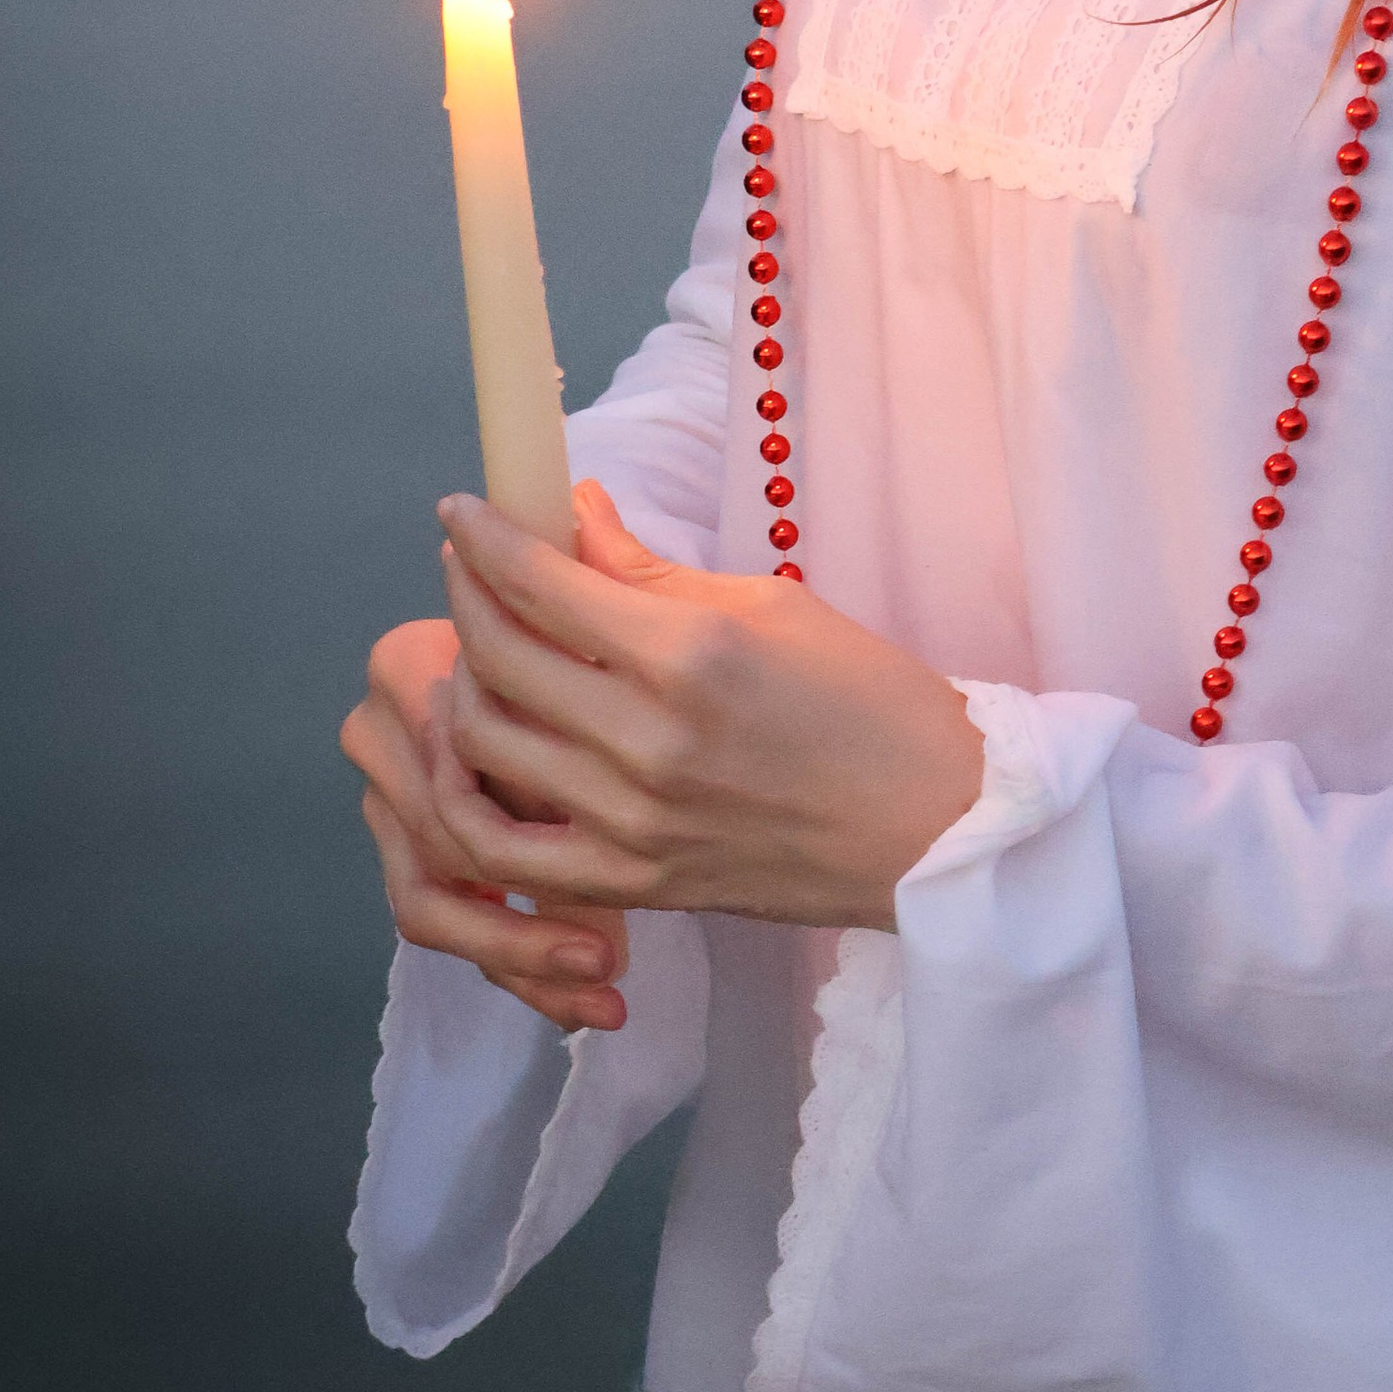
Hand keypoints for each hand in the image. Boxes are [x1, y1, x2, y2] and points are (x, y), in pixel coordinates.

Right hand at [340, 613, 631, 1032]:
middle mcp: (377, 732)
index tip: (614, 879)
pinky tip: (584, 1002)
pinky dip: (515, 960)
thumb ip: (564, 756)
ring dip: (520, 957)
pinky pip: (446, 918)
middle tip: (610, 963)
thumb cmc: (594, 654)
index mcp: (407, 670)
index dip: (531, 840)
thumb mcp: (586, 689)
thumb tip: (582, 856)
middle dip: (530, 920)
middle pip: (441, 851)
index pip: (452, 780)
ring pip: (431, 903)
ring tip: (601, 988)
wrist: (574, 644)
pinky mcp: (404, 844)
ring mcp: (383, 794)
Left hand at [425, 482, 987, 932]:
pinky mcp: (632, 882)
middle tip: (465, 562)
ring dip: (460, 684)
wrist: (932, 823)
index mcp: (689, 653)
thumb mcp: (769, 606)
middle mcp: (647, 739)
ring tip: (476, 649)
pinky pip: (504, 851)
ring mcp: (631, 821)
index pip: (541, 584)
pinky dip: (468, 797)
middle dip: (465, 592)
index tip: (461, 509)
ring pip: (486, 744)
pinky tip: (475, 754)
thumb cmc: (868, 701)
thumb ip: (650, 571)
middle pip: (498, 657)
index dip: (484, 537)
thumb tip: (572, 516)